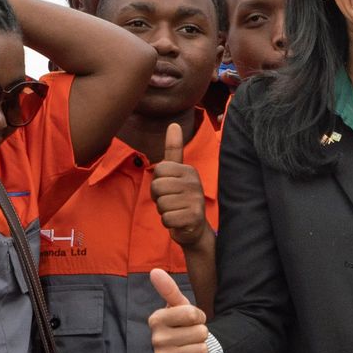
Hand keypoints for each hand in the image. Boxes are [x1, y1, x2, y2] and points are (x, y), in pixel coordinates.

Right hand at [148, 268, 209, 352]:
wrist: (181, 351)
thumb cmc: (181, 324)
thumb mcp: (178, 306)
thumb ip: (169, 289)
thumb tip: (154, 271)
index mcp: (156, 319)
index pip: (193, 314)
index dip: (199, 316)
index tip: (193, 319)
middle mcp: (156, 339)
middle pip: (200, 332)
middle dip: (201, 332)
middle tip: (191, 335)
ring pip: (201, 349)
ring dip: (201, 348)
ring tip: (191, 346)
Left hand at [151, 122, 209, 247]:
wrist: (194, 228)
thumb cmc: (181, 198)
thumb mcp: (177, 173)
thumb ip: (174, 149)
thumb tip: (174, 123)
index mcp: (188, 170)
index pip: (158, 170)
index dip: (157, 183)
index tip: (168, 188)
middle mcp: (194, 182)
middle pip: (157, 186)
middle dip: (159, 198)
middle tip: (171, 202)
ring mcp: (195, 199)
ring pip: (161, 203)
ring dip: (164, 211)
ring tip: (175, 211)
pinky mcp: (193, 216)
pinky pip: (166, 218)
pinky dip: (169, 222)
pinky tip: (178, 221)